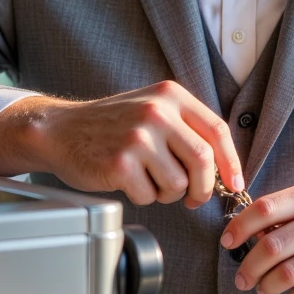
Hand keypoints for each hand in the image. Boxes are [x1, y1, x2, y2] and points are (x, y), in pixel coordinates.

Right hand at [0, 80, 242, 207]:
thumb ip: (185, 128)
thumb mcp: (151, 108)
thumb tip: (222, 167)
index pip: (217, 130)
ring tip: (148, 180)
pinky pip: (150, 195)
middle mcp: (156, 112)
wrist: (60, 130)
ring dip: (168, 193)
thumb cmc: (109, 125)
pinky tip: (127, 181)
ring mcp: (138, 137)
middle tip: (194, 198)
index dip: (231, 162)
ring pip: (178, 183)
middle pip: (203, 161)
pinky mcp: (120, 163)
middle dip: (204, 188)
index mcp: (170, 96)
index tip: (234, 182)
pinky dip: (143, 197)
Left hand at [219, 182, 293, 293]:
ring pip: (284, 274)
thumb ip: (281, 213)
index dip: (239, 227)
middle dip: (248, 267)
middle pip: (270, 247)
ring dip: (266, 286)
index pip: (263, 209)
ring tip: (262, 288)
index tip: (227, 242)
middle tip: (242, 279)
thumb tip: (242, 232)